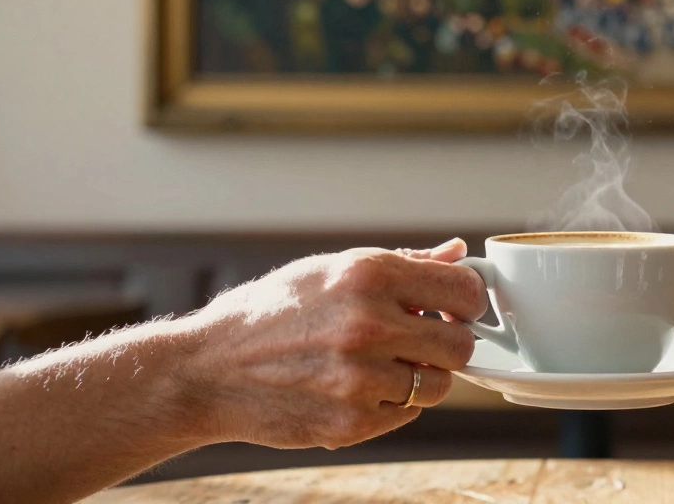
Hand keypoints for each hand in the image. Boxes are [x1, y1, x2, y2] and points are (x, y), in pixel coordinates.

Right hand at [182, 238, 486, 448]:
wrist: (208, 371)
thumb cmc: (270, 314)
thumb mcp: (330, 269)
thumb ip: (403, 262)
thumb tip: (455, 251)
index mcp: (368, 274)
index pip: (465, 290)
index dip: (466, 301)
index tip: (454, 308)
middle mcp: (368, 324)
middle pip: (461, 345)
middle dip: (448, 343)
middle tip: (423, 340)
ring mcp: (360, 378)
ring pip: (439, 385)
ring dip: (420, 376)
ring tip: (382, 364)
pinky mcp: (351, 422)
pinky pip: (406, 413)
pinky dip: (391, 402)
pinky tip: (357, 387)